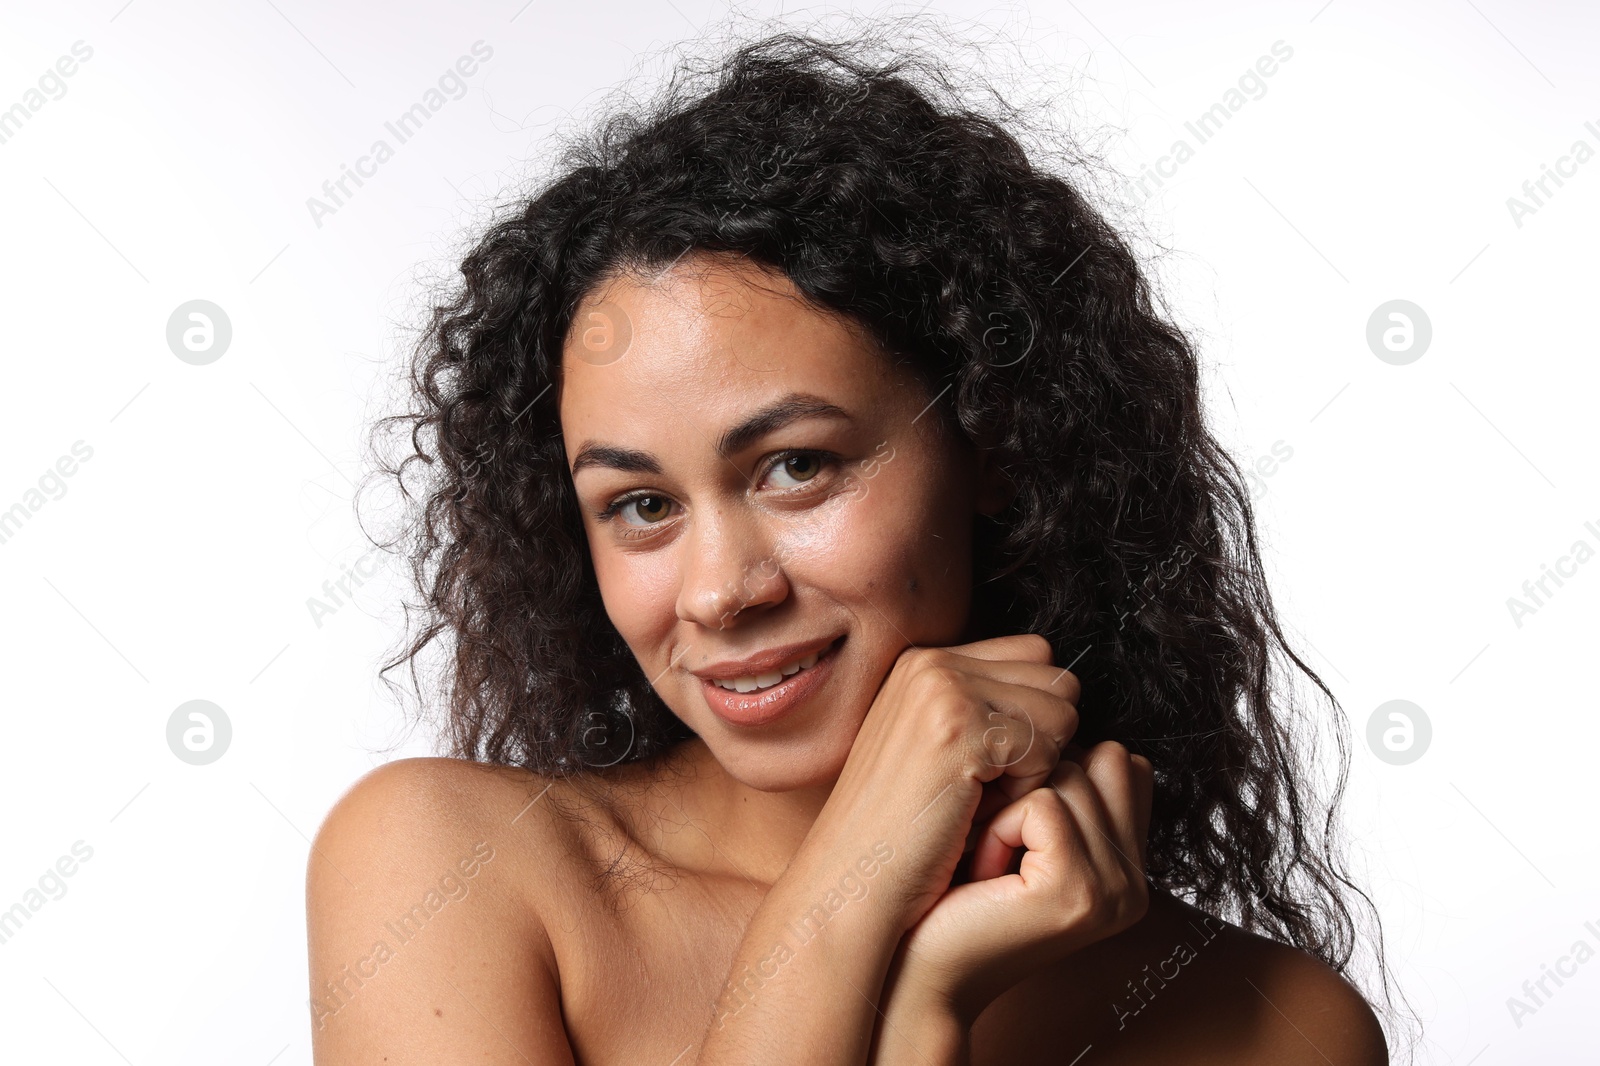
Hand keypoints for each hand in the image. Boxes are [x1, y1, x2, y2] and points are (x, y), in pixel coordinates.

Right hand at [797, 633, 1081, 934]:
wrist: (850, 882)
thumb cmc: (899, 835)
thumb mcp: (934, 752)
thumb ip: (983, 710)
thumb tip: (1062, 699)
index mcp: (923, 662)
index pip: (1033, 656)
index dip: (1031, 717)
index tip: (987, 766)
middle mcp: (931, 662)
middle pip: (1055, 679)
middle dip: (1041, 737)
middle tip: (985, 787)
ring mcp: (944, 689)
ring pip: (1061, 709)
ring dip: (1037, 765)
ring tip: (979, 799)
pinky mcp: (961, 727)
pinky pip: (1049, 746)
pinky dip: (1026, 790)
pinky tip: (977, 812)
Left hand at [881, 742, 1153, 1025]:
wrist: (913, 964)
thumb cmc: (950, 885)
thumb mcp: (1014, 820)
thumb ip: (1057, 773)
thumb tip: (1061, 691)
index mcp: (1128, 859)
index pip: (1118, 757)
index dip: (1047, 773)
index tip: (1010, 826)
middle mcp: (1133, 878)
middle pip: (1095, 756)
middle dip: (1027, 784)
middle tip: (992, 846)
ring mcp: (1114, 889)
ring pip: (1066, 774)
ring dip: (1005, 806)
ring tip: (985, 861)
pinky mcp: (1079, 892)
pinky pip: (1042, 804)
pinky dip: (997, 826)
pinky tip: (983, 871)